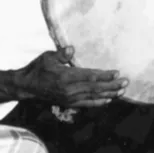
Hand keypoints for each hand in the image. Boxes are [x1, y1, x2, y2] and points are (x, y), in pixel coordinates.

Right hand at [0, 46, 128, 108]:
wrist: (27, 87)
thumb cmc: (38, 68)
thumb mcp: (47, 57)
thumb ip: (61, 54)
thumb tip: (72, 49)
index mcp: (66, 78)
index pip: (90, 77)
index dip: (104, 76)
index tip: (117, 73)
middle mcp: (70, 90)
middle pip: (95, 88)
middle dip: (112, 85)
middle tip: (126, 82)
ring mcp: (70, 98)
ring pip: (94, 97)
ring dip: (109, 94)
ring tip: (122, 91)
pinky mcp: (69, 103)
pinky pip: (87, 104)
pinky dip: (99, 102)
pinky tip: (108, 100)